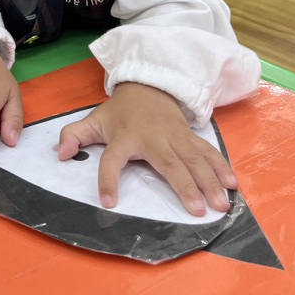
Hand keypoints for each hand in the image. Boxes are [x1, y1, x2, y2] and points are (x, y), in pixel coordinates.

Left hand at [57, 83, 237, 216]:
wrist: (147, 85)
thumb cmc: (120, 112)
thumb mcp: (94, 120)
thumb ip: (75, 135)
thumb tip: (60, 155)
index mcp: (125, 136)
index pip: (112, 159)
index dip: (108, 179)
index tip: (108, 202)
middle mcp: (153, 137)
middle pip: (169, 162)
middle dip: (184, 185)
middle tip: (198, 209)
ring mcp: (175, 136)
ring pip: (194, 159)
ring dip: (210, 181)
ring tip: (220, 203)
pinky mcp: (190, 136)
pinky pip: (207, 152)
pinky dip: (221, 167)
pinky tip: (233, 184)